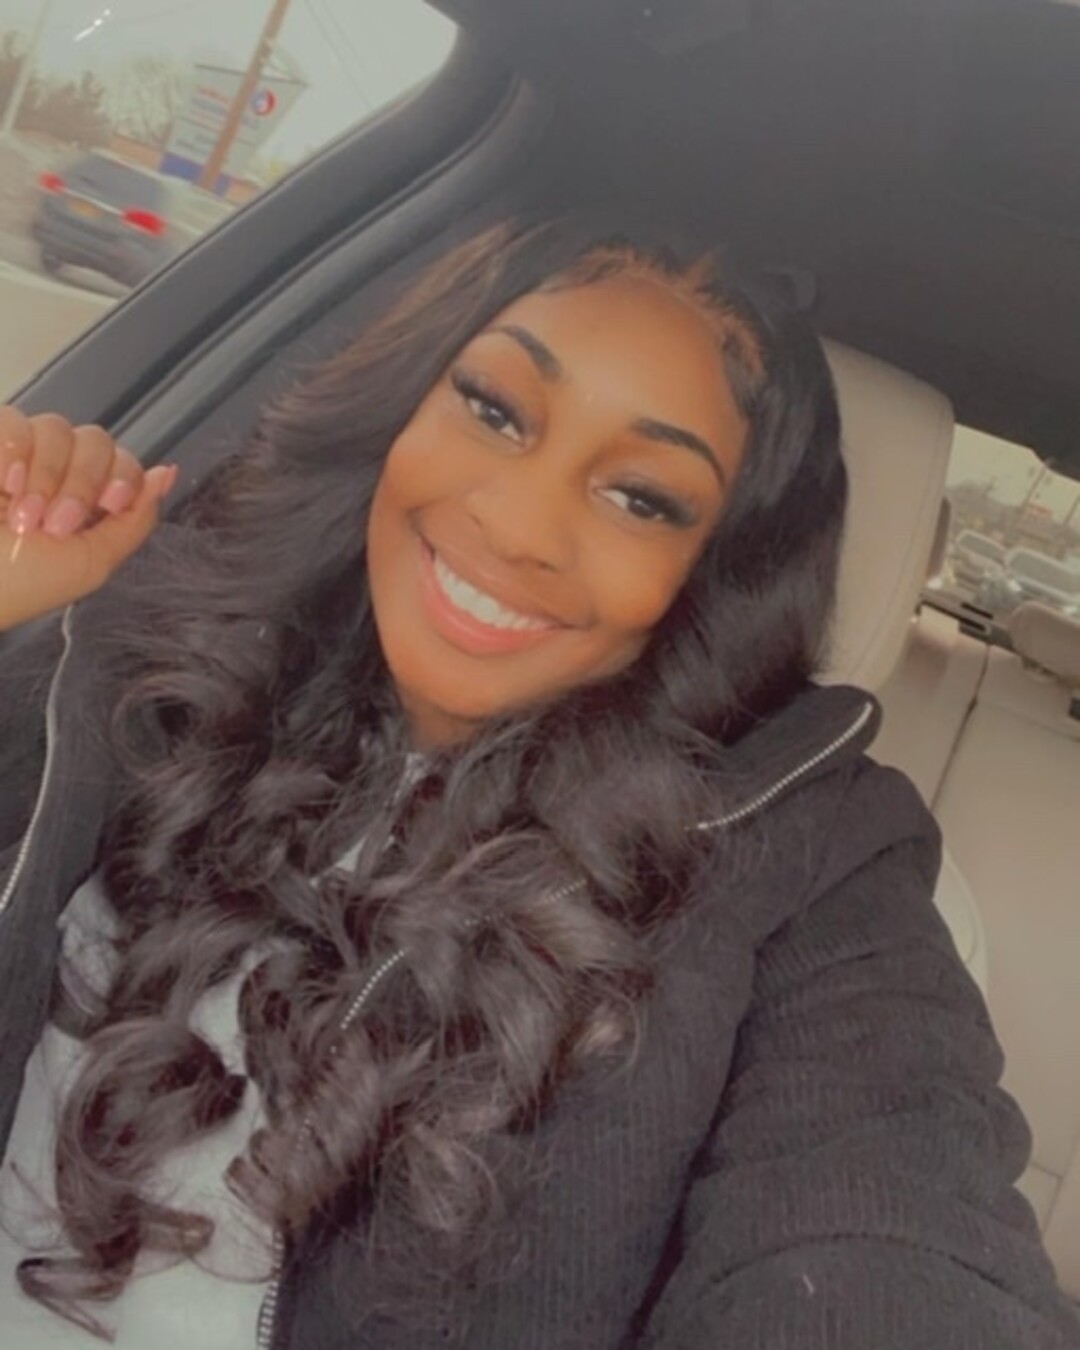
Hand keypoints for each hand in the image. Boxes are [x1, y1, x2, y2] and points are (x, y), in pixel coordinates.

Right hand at [0, 407, 176, 630]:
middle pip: (95, 441)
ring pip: (56, 428)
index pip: (123, 462)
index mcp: (88, 502)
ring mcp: (20, 454)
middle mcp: (57, 471)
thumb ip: (135, 519)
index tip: (109, 503)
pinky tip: (4, 485)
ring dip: (45, 475)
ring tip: (21, 517)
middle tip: (56, 523)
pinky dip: (12, 451)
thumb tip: (167, 473)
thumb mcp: (91, 562)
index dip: (123, 477)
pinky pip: (13, 419)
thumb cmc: (23, 583)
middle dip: (81, 482)